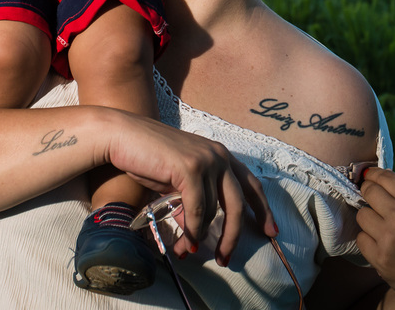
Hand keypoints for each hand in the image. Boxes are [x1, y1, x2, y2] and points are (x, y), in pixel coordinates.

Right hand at [106, 112, 276, 264]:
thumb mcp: (179, 178)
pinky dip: (191, 230)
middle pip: (238, 203)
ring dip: (198, 235)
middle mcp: (219, 155)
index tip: (271, 232)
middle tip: (225, 258)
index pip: (251, 184)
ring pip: (212, 210)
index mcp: (220, 154)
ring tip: (185, 250)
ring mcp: (206, 160)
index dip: (263, 209)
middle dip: (233, 235)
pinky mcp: (190, 168)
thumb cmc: (148, 157)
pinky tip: (185, 243)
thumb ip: (196, 196)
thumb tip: (200, 229)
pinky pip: (197, 210)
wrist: (122, 136)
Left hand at [356, 168, 394, 309]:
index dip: (372, 175)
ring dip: (368, 220)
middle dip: (367, 195)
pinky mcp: (380, 257)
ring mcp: (388, 236)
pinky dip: (368, 241)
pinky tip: (381, 246)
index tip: (368, 177)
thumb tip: (378, 184)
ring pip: (361, 215)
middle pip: (368, 191)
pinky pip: (361, 239)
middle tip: (372, 202)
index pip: (383, 176)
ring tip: (381, 229)